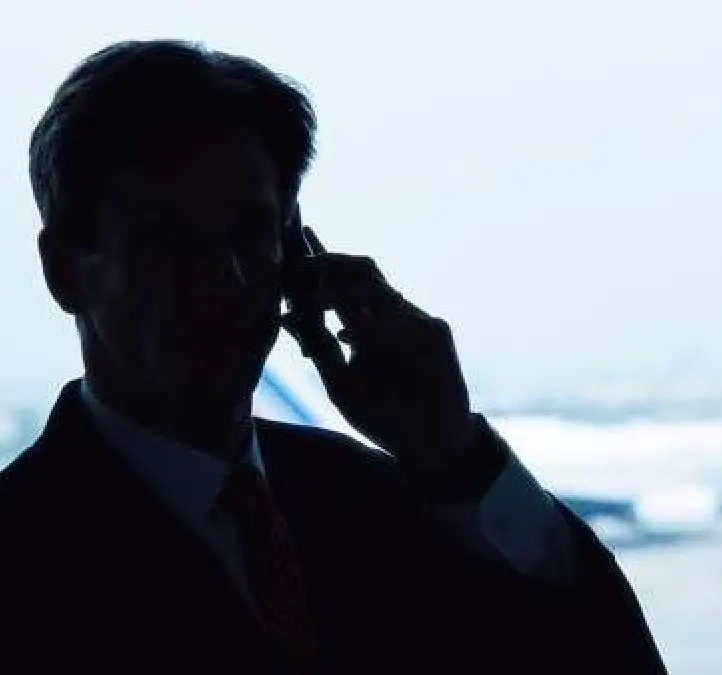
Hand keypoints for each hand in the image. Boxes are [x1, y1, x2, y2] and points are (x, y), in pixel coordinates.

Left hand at [281, 227, 478, 479]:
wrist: (429, 445)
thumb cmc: (384, 415)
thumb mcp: (339, 383)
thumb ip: (319, 349)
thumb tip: (286, 317)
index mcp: (363, 325)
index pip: (337, 284)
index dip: (316, 260)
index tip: (292, 238)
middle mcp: (389, 316)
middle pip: (360, 270)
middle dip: (327, 261)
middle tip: (299, 262)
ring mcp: (414, 321)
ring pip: (376, 287)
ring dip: (340, 290)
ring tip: (312, 300)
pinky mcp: (436, 332)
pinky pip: (399, 318)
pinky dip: (371, 325)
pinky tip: (349, 335)